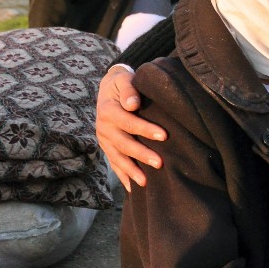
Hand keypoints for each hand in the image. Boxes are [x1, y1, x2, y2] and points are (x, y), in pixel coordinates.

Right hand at [96, 65, 165, 189]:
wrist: (108, 87)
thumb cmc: (121, 82)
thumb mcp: (123, 78)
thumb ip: (128, 89)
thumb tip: (132, 105)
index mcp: (108, 110)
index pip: (129, 122)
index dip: (145, 129)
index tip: (164, 136)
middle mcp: (104, 127)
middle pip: (124, 143)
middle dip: (142, 154)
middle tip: (160, 163)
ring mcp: (104, 139)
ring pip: (118, 157)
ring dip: (131, 171)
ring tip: (146, 183)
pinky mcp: (107, 147)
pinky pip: (114, 163)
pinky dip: (122, 176)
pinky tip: (132, 189)